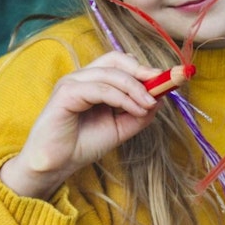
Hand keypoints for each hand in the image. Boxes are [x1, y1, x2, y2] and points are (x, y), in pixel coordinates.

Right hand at [0, 52, 161, 199]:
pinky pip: (100, 89)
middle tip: (162, 83)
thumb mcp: (120, 128)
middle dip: (141, 70)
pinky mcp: (66, 93)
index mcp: (93, 82)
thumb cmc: (82, 145)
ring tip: (149, 105)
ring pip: (111, 73)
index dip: (144, 68)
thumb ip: (139, 113)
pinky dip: (122, 98)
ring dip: (136, 88)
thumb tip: (161, 97)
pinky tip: (135, 109)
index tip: (169, 79)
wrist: (56, 165)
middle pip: (115, 59)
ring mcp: (72, 82)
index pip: (120, 63)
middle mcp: (81, 77)